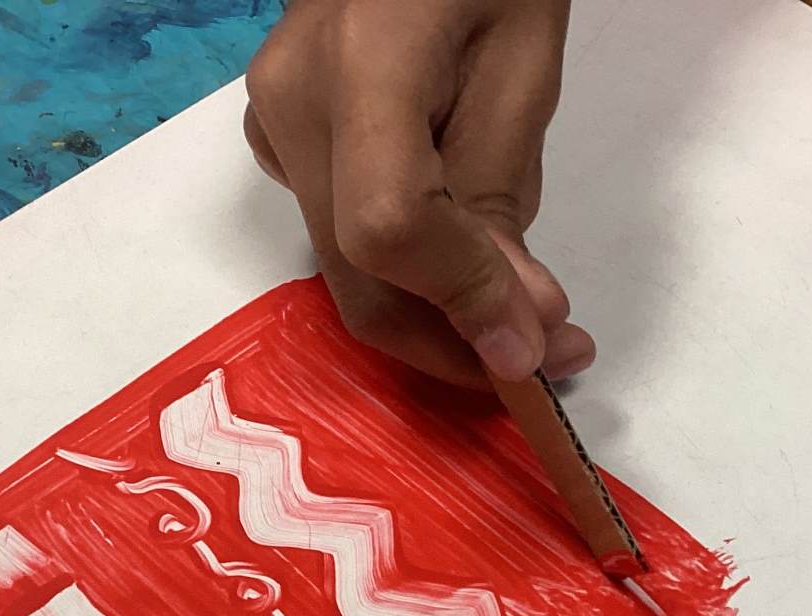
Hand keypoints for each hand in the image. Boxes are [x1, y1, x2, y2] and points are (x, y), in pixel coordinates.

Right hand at [244, 0, 594, 389]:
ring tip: (516, 306)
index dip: (459, 302)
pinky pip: (339, 237)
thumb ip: (505, 198)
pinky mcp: (274, 144)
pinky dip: (406, 268)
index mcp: (363, 61)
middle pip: (357, 276)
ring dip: (434, 312)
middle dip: (452, 339)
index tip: (530, 351)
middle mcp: (290, 102)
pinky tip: (457, 245)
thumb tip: (511, 326)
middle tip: (542, 357)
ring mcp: (269, 125)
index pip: (389, 225)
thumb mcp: (524, 66)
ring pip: (346, 271)